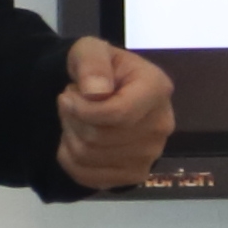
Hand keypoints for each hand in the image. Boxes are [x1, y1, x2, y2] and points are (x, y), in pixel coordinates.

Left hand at [57, 36, 175, 187]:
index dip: (83, 109)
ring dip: (70, 136)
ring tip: (76, 118)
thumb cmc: (98, 68)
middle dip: (73, 119)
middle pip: (100, 138)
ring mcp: (151, 154)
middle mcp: (161, 125)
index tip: (66, 96)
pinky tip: (75, 140)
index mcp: (157, 89)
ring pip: (90, 157)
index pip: (118, 114)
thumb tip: (97, 93)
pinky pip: (88, 177)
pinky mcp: (135, 175)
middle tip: (71, 104)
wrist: (101, 90)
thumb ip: (92, 63)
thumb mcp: (90, 50)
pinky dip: (70, 159)